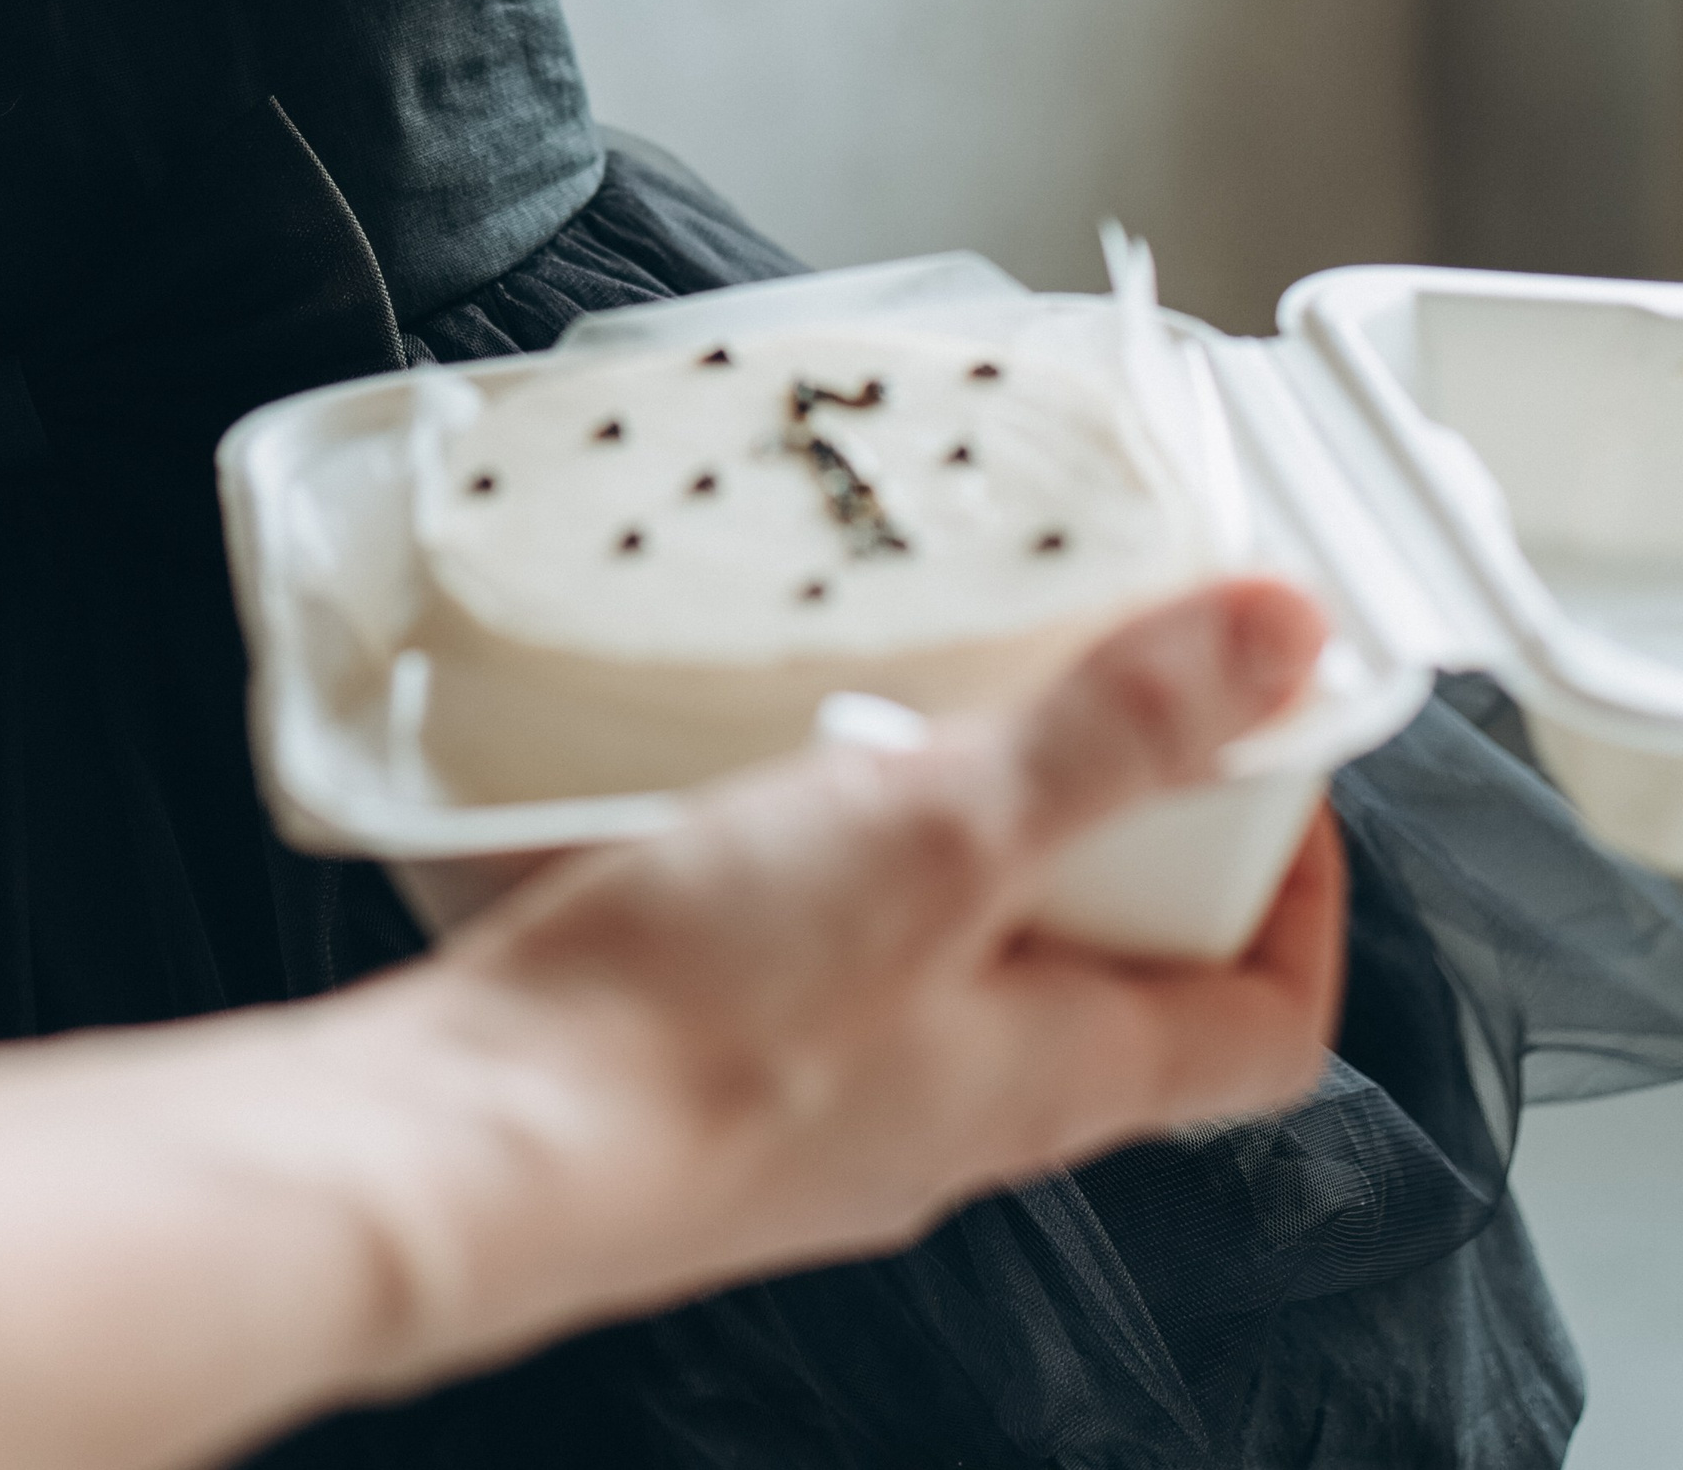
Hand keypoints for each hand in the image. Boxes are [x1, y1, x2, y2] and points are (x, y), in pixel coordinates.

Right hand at [417, 579, 1339, 1328]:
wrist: (483, 1145)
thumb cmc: (710, 1029)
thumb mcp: (943, 831)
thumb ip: (1112, 737)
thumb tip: (1280, 641)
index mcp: (1063, 1072)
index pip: (1267, 1019)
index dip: (1303, 892)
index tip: (1274, 762)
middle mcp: (971, 1108)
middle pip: (1112, 966)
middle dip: (1103, 820)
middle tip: (1051, 693)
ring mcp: (847, 1103)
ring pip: (962, 954)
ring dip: (951, 828)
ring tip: (885, 716)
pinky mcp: (730, 1072)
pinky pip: (832, 960)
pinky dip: (829, 861)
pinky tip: (750, 793)